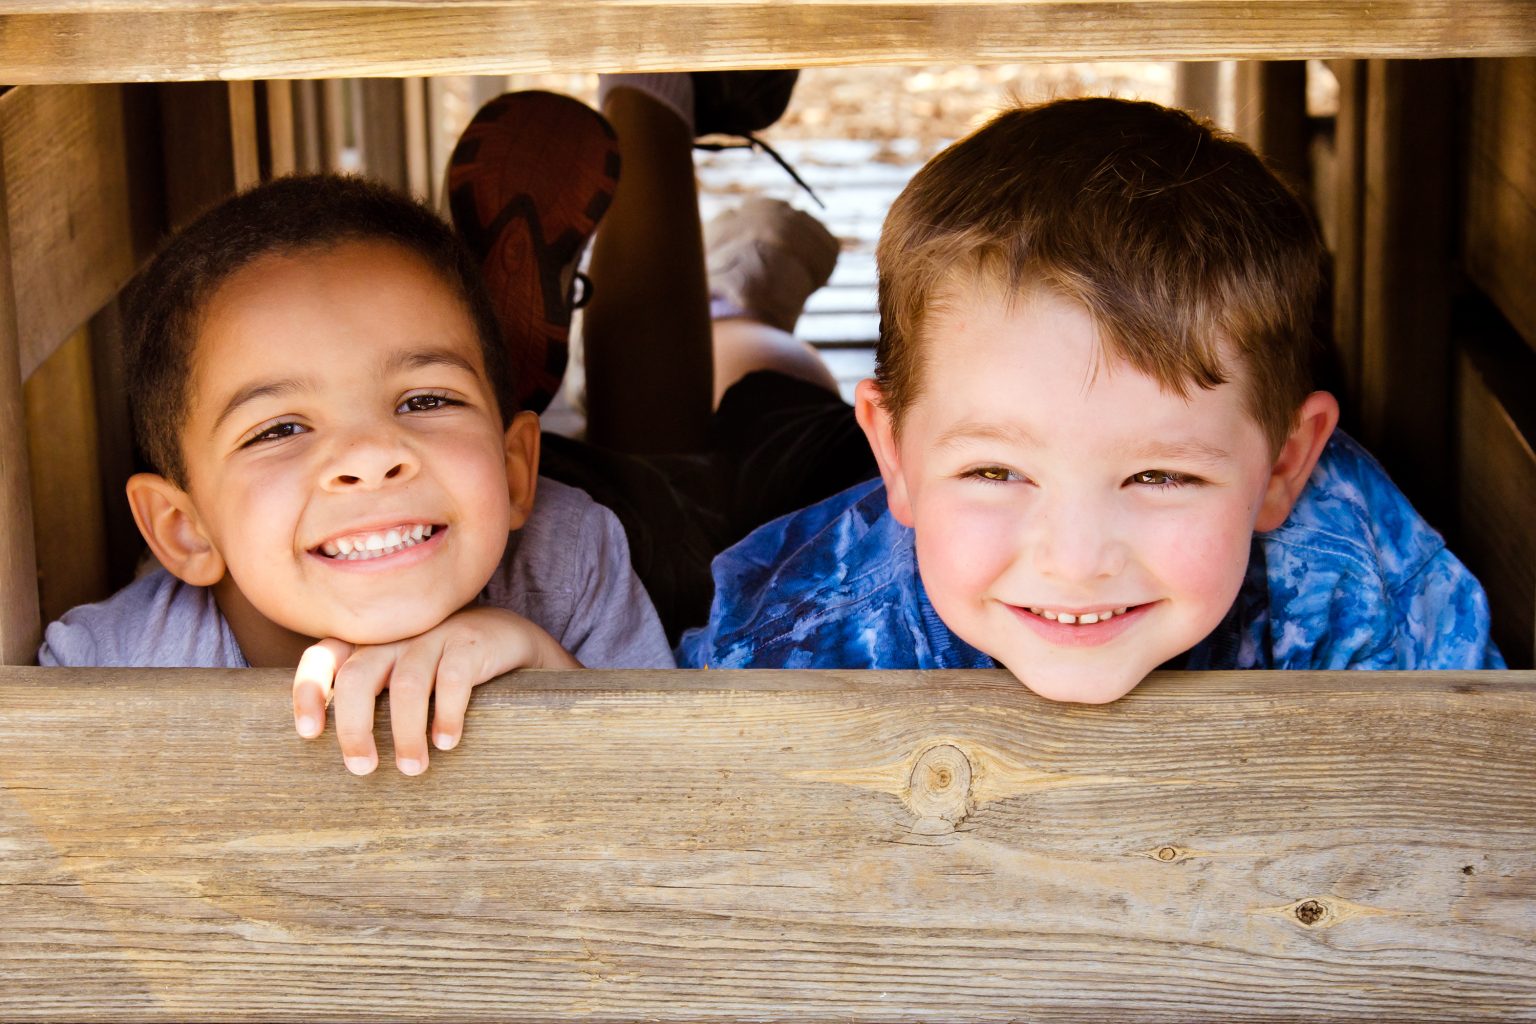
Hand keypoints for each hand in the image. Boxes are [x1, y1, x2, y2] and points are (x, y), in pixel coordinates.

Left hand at [291, 606, 579, 775]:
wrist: (509, 640)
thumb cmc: (443, 670)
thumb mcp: (401, 676)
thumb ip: (371, 697)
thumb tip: (339, 756)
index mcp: (370, 642)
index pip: (324, 655)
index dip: (310, 690)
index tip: (310, 733)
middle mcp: (396, 635)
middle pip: (358, 676)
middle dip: (355, 727)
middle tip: (362, 768)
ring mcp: (434, 634)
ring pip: (407, 685)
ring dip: (406, 733)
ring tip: (412, 768)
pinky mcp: (471, 642)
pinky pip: (453, 679)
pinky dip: (446, 715)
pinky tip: (447, 742)